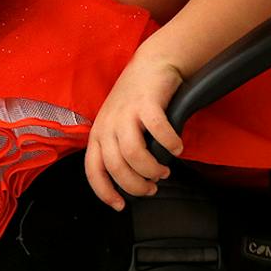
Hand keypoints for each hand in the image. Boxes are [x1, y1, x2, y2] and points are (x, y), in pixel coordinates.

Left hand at [84, 52, 183, 206]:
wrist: (151, 65)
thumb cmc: (136, 101)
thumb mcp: (118, 126)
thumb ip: (119, 150)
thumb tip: (132, 181)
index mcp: (98, 134)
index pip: (93, 170)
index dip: (105, 191)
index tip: (120, 205)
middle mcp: (107, 125)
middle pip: (117, 168)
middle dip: (136, 185)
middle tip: (152, 187)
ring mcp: (126, 114)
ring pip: (134, 155)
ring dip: (152, 169)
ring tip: (164, 170)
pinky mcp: (146, 104)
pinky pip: (158, 131)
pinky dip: (170, 144)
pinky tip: (177, 147)